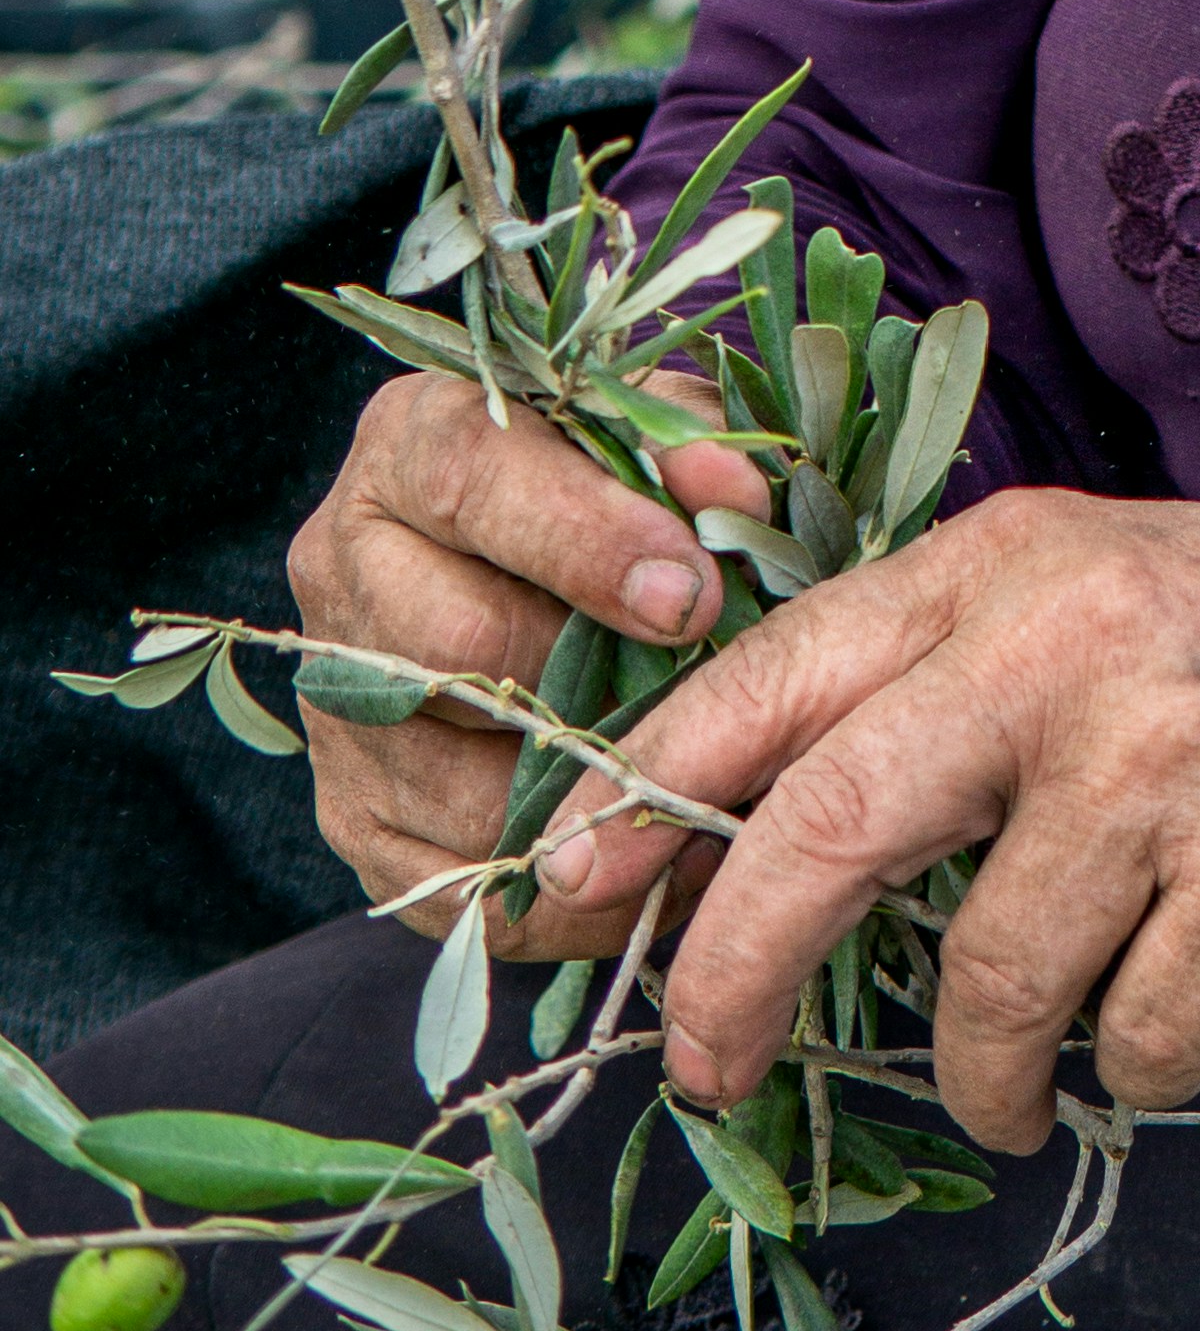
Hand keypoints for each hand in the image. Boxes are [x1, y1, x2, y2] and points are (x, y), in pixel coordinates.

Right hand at [287, 372, 768, 956]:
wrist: (527, 565)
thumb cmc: (606, 483)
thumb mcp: (647, 434)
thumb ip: (686, 451)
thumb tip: (732, 498)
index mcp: (412, 442)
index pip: (472, 483)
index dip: (587, 542)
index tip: (691, 595)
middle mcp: (345, 565)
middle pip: (448, 648)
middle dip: (591, 685)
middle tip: (702, 710)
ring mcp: (337, 700)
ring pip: (455, 783)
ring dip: (586, 803)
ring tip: (696, 796)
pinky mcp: (353, 810)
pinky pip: (456, 884)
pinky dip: (564, 896)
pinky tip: (649, 868)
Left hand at [537, 489, 1199, 1150]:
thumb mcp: (1105, 590)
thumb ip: (952, 673)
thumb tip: (755, 829)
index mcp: (1008, 560)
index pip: (774, 677)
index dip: (645, 797)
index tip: (558, 893)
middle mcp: (1070, 635)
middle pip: (826, 823)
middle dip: (733, 971)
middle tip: (702, 1069)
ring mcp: (1167, 747)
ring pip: (988, 973)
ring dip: (987, 1066)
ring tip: (1016, 1082)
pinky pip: (1135, 1032)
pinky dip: (1135, 1063)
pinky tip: (1168, 1024)